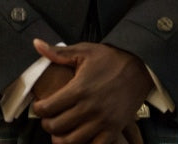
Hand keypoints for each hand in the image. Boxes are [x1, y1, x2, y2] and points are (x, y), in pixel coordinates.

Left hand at [31, 39, 152, 143]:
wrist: (141, 67)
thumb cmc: (111, 58)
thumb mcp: (84, 51)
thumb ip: (58, 52)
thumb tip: (36, 43)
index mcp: (79, 88)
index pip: (48, 108)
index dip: (38, 109)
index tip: (40, 106)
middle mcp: (89, 107)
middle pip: (56, 127)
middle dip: (47, 124)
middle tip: (48, 118)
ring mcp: (103, 120)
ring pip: (72, 141)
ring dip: (61, 138)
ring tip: (60, 130)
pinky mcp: (114, 128)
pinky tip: (80, 137)